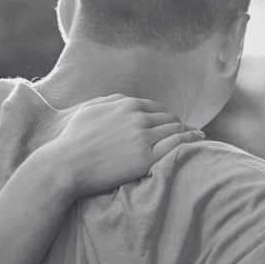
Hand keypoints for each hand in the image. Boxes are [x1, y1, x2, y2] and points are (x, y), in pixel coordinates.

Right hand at [35, 95, 203, 197]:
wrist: (66, 165)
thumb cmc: (73, 140)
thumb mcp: (89, 110)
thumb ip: (109, 101)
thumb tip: (122, 99)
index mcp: (126, 104)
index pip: (155, 107)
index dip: (165, 114)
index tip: (170, 121)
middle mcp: (138, 117)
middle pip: (169, 117)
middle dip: (178, 122)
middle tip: (186, 130)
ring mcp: (144, 137)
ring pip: (176, 129)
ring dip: (189, 130)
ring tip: (198, 135)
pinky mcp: (147, 157)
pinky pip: (176, 144)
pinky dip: (190, 139)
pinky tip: (198, 140)